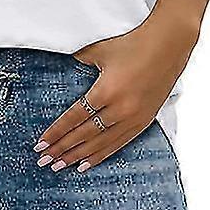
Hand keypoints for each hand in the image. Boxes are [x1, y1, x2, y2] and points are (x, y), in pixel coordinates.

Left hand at [33, 10, 198, 171]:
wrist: (168, 46)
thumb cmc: (131, 43)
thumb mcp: (99, 50)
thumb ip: (78, 60)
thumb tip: (58, 65)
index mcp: (106, 91)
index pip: (74, 117)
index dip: (56, 132)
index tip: (40, 144)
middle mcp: (120, 109)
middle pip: (84, 135)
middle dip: (62, 149)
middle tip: (43, 160)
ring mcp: (133, 117)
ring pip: (100, 144)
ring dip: (78, 156)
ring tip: (59, 166)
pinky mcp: (144, 120)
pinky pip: (118, 143)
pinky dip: (101, 155)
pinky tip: (87, 164)